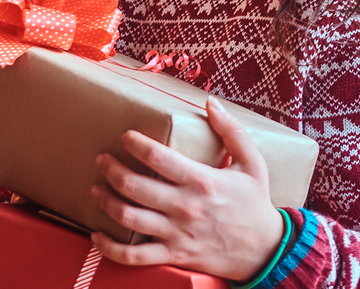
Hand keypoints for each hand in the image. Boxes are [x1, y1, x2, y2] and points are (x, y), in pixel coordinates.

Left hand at [89, 97, 285, 281]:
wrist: (264, 250)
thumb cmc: (255, 203)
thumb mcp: (252, 162)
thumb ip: (232, 130)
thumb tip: (211, 102)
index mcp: (202, 181)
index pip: (159, 158)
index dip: (136, 144)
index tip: (125, 136)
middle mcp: (185, 207)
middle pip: (134, 186)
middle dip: (111, 169)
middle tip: (102, 159)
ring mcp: (176, 234)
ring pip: (128, 218)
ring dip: (105, 202)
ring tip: (96, 188)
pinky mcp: (173, 255)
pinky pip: (133, 256)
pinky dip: (109, 248)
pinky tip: (97, 235)